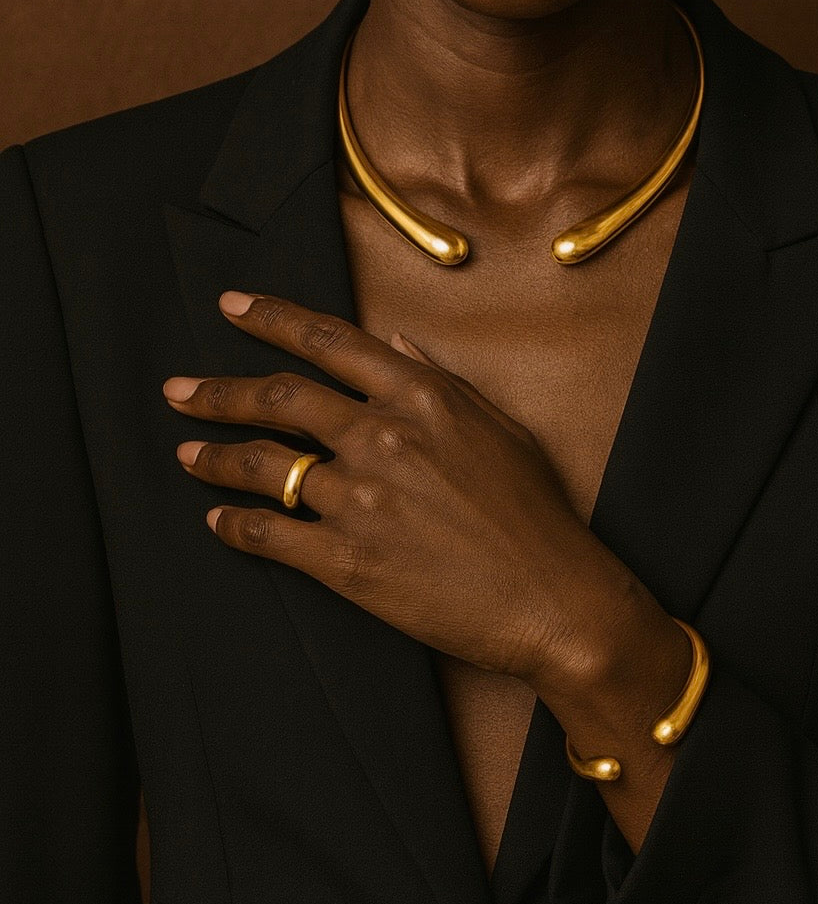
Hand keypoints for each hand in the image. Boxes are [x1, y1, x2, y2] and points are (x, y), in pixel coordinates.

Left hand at [164, 290, 629, 685]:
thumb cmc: (534, 511)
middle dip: (219, 390)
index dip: (272, 318)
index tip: (231, 305)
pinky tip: (216, 519)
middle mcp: (381, 436)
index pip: (328, 340)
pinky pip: (269, 534)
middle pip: (280, 397)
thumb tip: (393, 341)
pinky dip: (234, 524)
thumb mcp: (497, 425)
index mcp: (419, 395)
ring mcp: (359, 498)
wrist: (553, 597)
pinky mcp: (346, 561)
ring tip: (184, 453)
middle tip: (178, 390)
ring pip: (263, 464)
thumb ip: (438, 378)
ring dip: (214, 456)